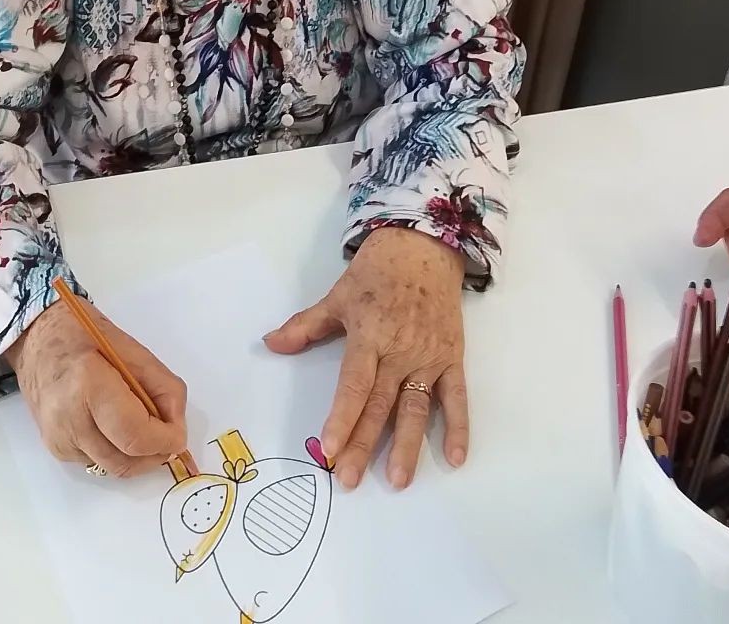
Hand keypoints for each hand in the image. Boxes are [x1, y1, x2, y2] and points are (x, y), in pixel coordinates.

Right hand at [6, 298, 187, 475]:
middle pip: (125, 461)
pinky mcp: (55, 449)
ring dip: (137, 455)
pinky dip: (116, 449)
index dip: (164, 441)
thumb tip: (176, 427)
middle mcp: (68, 418)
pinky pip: (98, 461)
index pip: (134, 435)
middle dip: (155, 454)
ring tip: (143, 425)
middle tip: (168, 435)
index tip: (179, 435)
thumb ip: (163, 388)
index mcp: (89, 384)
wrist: (37, 339)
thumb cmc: (85, 334)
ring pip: (114, 467)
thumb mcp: (134, 351)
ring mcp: (58, 438)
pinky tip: (114, 423)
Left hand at [263, 227, 466, 490]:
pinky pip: (457, 397)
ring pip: (416, 408)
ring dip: (407, 446)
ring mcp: (428, 357)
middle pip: (380, 405)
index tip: (328, 449)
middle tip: (348, 480)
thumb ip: (305, 326)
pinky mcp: (452, 358)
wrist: (423, 247)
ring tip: (397, 481)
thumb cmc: (376, 273)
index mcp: (369, 337)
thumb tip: (270, 344)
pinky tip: (455, 457)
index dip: (342, 417)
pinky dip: (458, 426)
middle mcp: (400, 352)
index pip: (354, 385)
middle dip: (363, 445)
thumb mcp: (337, 296)